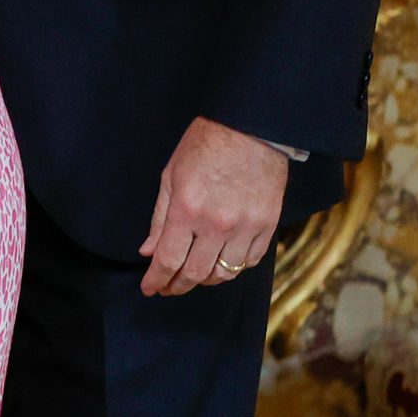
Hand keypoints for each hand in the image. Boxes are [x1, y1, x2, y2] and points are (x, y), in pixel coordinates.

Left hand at [138, 115, 288, 295]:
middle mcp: (217, 224)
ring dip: (205, 279)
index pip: (168, 259)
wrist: (252, 128)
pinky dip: (234, 267)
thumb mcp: (171, 176)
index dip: (156, 279)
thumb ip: (160, 218)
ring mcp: (246, 227)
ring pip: (224, 273)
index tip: (150, 288)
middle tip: (168, 287)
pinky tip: (221, 261)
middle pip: (195, 273)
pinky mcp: (268, 226)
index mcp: (187, 209)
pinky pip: (250, 261)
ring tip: (193, 275)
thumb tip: (149, 251)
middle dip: (177, 285)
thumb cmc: (205, 146)